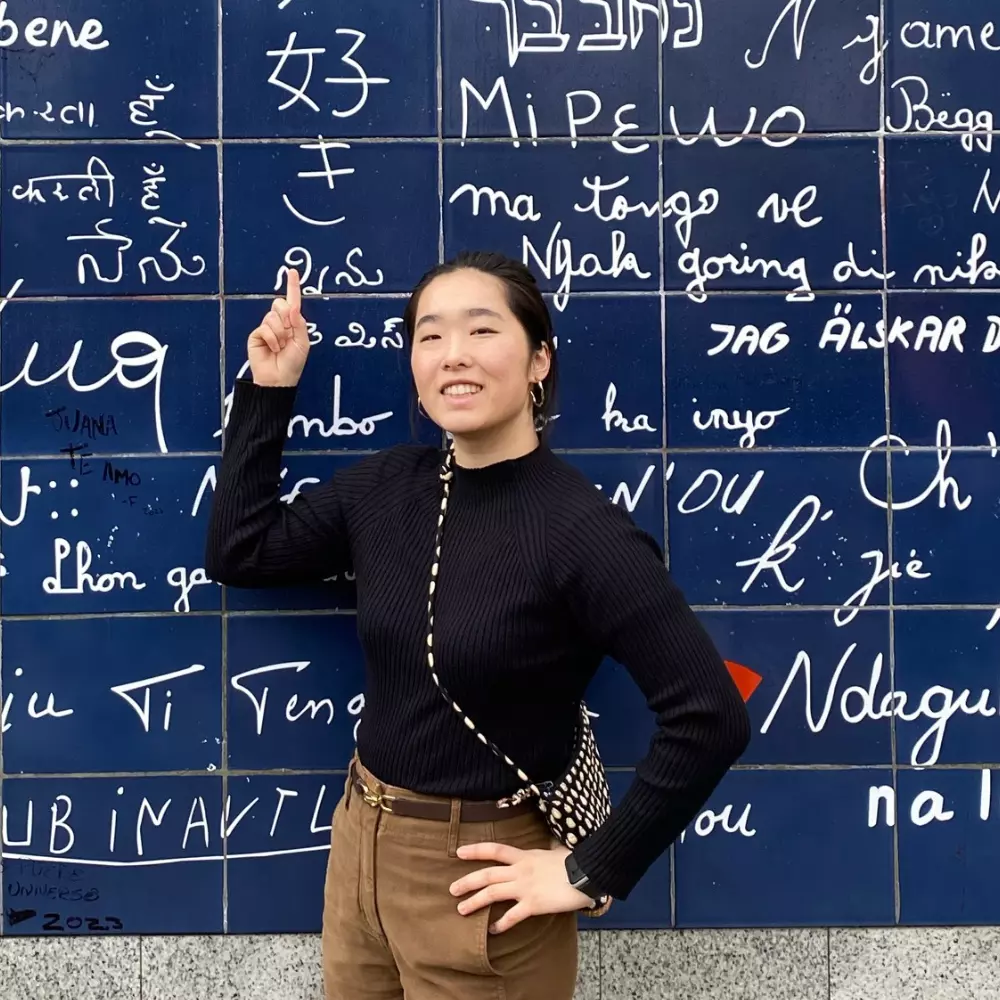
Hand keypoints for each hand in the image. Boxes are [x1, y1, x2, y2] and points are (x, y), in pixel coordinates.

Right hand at [247, 268, 309, 387]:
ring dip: (280, 334)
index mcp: (293, 323)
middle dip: (286, 318)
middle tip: (288, 335)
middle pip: (280, 304)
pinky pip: (265, 328)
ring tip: (280, 347)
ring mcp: (267, 328)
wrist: (279, 379)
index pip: (292, 301)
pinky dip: (272, 339)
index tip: (292, 271)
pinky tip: (273, 349)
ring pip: (273, 317)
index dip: (292, 286)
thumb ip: (299, 324)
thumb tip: (294, 307)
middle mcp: (279, 322)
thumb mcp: (303, 342)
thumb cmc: (293, 363)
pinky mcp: (256, 334)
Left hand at [450, 842, 594, 933]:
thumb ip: (545, 850)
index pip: (495, 850)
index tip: (459, 852)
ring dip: (475, 902)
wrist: (585, 873)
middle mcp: (520, 870)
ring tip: (461, 909)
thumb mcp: (555, 850)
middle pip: (487, 875)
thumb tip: (549, 846)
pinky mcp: (533, 904)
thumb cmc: (574, 860)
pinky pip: (512, 916)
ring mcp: (525, 888)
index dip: (476, 850)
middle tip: (452, 889)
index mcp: (524, 856)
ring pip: (492, 893)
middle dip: (467, 881)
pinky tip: (493, 930)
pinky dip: (501, 924)